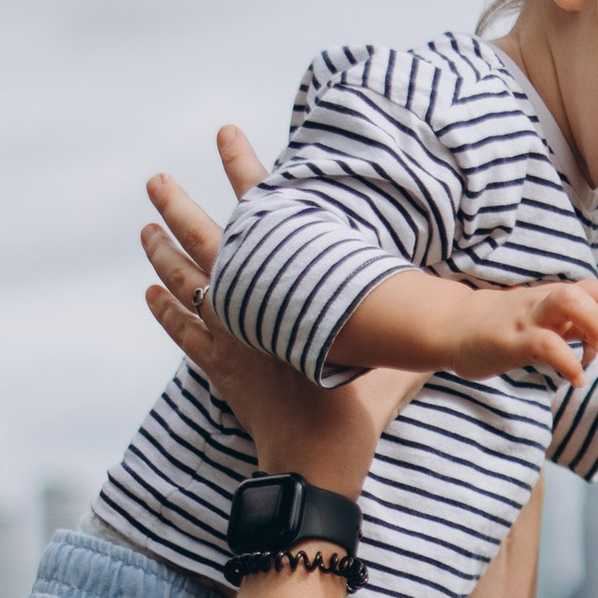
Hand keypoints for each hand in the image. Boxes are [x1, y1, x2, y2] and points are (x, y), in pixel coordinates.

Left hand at [142, 127, 422, 491]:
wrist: (313, 462)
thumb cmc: (352, 411)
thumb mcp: (387, 356)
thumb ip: (408, 326)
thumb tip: (452, 297)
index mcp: (287, 286)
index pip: (263, 214)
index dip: (244, 169)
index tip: (227, 134)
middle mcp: (249, 304)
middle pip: (204, 242)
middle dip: (178, 205)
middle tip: (155, 179)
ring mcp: (228, 336)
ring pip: (184, 283)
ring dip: (162, 252)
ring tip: (145, 225)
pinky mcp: (219, 368)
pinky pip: (184, 332)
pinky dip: (167, 310)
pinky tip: (151, 293)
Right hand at [440, 274, 597, 387]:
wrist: (455, 326)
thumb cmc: (505, 328)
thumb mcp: (547, 321)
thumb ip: (576, 325)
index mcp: (561, 297)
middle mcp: (550, 301)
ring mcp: (532, 317)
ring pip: (574, 301)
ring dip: (596, 328)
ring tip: (596, 354)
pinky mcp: (514, 339)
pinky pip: (549, 344)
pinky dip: (570, 364)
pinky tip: (575, 380)